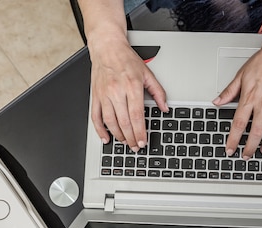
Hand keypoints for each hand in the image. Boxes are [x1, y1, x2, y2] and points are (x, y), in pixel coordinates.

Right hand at [88, 35, 167, 150]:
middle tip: (136, 147)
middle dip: (131, 138)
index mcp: (132, 86)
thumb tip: (165, 108)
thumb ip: (158, 92)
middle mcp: (117, 91)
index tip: (143, 141)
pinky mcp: (95, 96)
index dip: (140, 132)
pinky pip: (96, 116)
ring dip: (119, 135)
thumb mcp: (147, 74)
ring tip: (126, 143)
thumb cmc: (126, 59)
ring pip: (110, 121)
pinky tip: (105, 138)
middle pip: (124, 121)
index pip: (136, 115)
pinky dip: (99, 129)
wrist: (107, 47)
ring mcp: (104, 94)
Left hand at [213, 45, 261, 158]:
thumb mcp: (240, 76)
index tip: (230, 149)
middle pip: (256, 131)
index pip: (239, 123)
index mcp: (249, 98)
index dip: (233, 139)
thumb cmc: (261, 62)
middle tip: (246, 156)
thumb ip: (229, 92)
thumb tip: (217, 102)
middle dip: (250, 147)